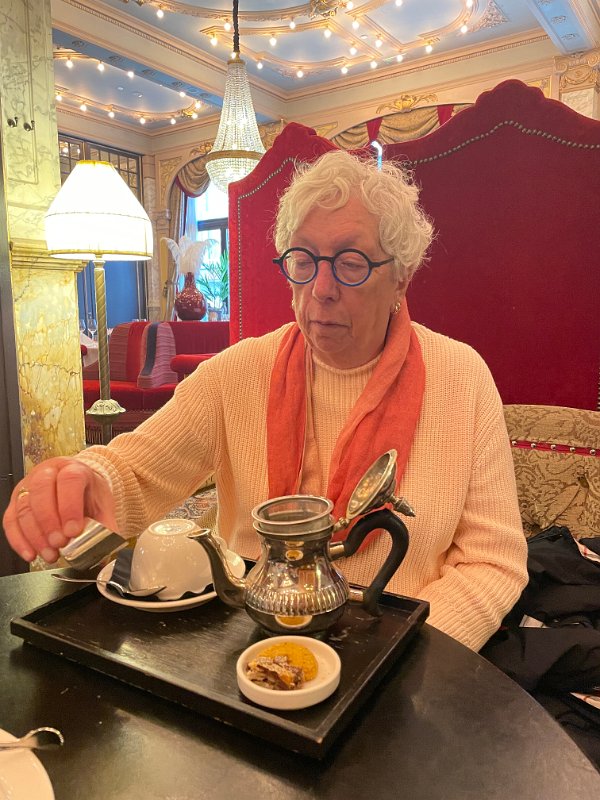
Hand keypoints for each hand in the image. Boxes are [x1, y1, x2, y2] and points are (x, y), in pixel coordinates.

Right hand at [3, 457, 117, 563]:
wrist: (77, 486)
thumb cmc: (88, 494)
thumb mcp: (102, 506)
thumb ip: (105, 527)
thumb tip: (105, 551)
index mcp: (74, 469)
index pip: (69, 480)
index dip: (70, 507)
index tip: (74, 531)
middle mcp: (48, 473)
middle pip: (41, 491)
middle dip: (49, 522)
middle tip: (60, 543)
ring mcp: (28, 486)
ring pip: (24, 507)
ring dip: (35, 536)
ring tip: (50, 554)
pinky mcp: (15, 502)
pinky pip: (10, 521)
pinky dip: (19, 540)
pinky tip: (31, 554)